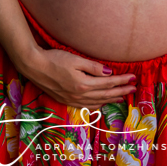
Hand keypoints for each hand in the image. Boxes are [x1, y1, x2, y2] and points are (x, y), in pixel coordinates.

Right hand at [18, 47, 135, 109]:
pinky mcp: (65, 100)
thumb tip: (110, 73)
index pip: (108, 83)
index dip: (122, 81)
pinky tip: (101, 104)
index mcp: (83, 84)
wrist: (34, 66)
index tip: (133, 78)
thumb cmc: (54, 59)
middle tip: (133, 89)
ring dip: (111, 100)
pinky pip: (86, 106)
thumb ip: (94, 67)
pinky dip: (97, 105)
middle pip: (105, 95)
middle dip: (121, 91)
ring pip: (97, 102)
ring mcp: (72, 99)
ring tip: (122, 97)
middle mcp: (79, 95)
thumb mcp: (76, 59)